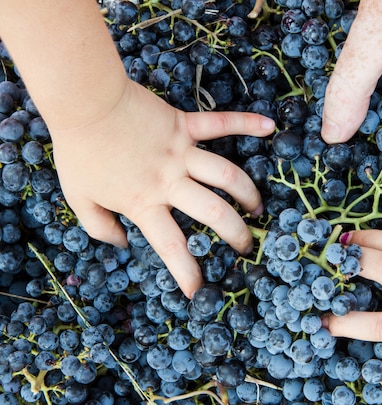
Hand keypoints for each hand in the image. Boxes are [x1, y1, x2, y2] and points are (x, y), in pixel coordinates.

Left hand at [51, 79, 274, 297]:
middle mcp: (169, 182)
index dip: (187, 272)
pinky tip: (269, 127)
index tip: (199, 292)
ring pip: (226, 175)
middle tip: (246, 246)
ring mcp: (180, 153)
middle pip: (214, 212)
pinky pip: (220, 123)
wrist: (84, 101)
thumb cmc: (79, 150)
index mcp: (144, 203)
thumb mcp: (78, 197)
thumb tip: (122, 244)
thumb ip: (99, 226)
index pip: (172, 245)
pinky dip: (246, 123)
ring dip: (247, 193)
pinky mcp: (184, 125)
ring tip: (257, 207)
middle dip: (237, 233)